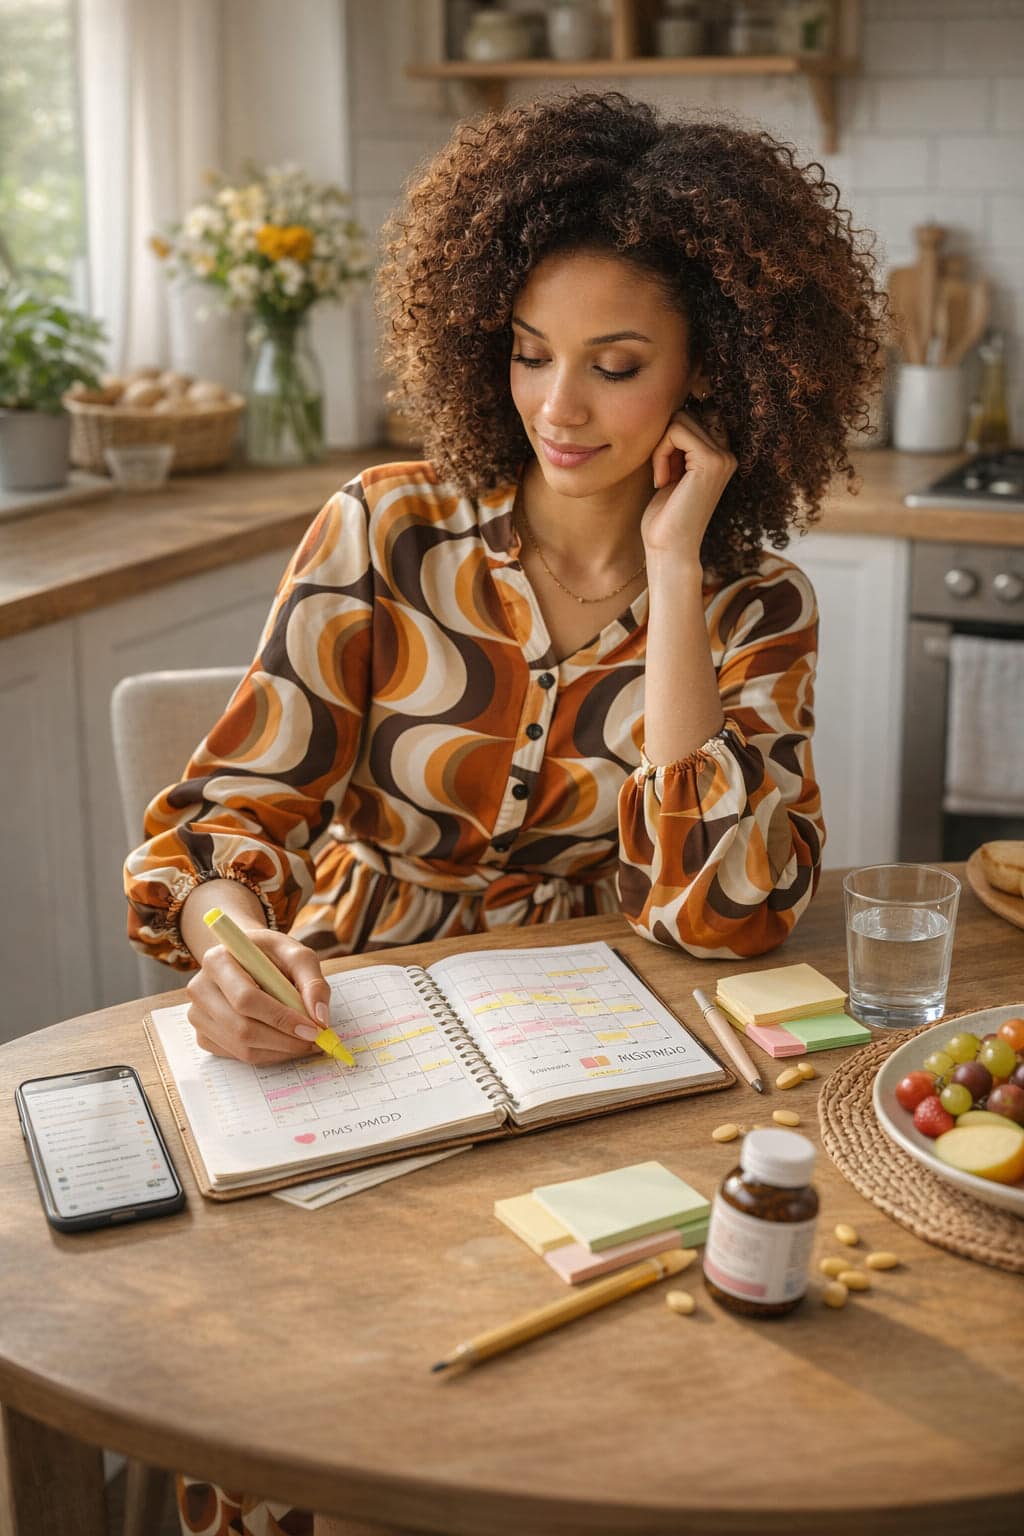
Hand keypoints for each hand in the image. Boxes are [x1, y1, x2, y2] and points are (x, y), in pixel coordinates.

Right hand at [186, 926, 331, 1064]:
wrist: (245, 960)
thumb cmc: (271, 956)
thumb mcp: (296, 955)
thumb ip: (313, 982)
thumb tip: (320, 1018)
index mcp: (217, 960)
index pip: (246, 998)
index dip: (281, 1018)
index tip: (313, 1029)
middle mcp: (200, 988)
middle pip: (241, 1028)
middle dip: (284, 1040)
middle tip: (315, 1042)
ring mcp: (198, 1015)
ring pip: (241, 1048)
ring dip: (279, 1051)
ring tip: (304, 1042)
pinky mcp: (203, 1035)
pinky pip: (237, 1056)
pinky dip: (267, 1055)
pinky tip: (284, 1042)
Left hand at [641, 404, 736, 562]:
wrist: (669, 549)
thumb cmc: (664, 516)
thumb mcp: (671, 470)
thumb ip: (676, 443)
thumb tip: (669, 408)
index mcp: (720, 455)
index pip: (694, 415)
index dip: (671, 433)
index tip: (664, 466)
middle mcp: (727, 454)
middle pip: (685, 414)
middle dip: (664, 441)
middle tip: (662, 474)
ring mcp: (723, 457)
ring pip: (679, 419)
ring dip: (660, 448)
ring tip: (663, 478)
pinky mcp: (711, 461)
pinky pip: (675, 431)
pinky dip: (660, 454)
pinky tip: (662, 481)